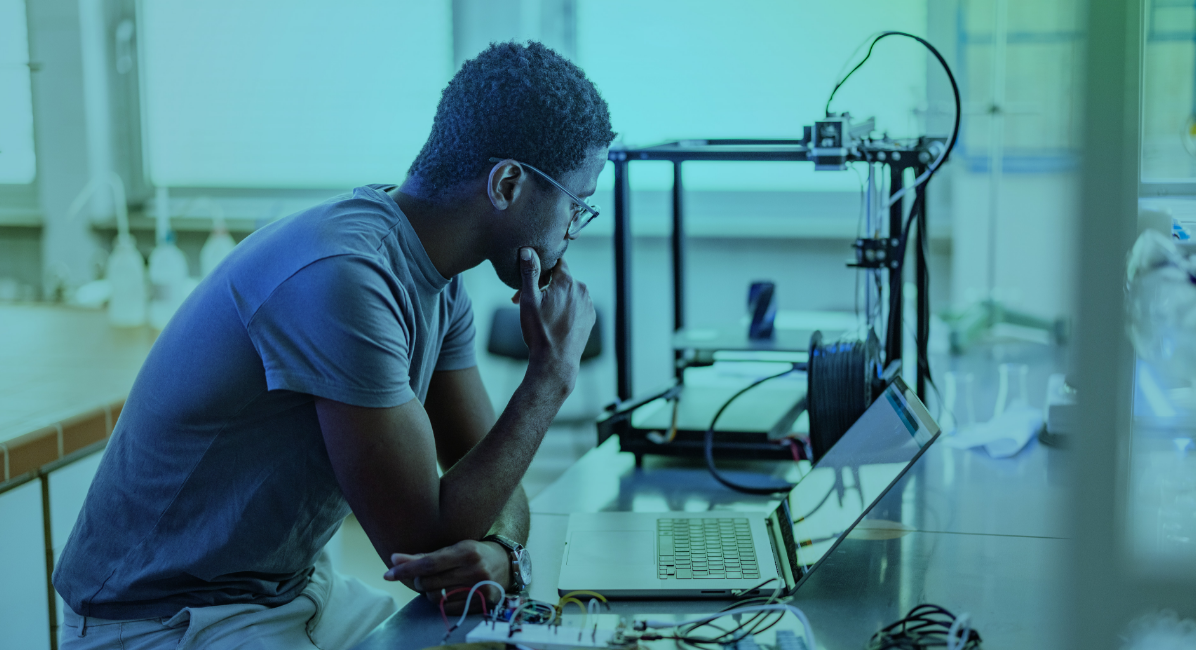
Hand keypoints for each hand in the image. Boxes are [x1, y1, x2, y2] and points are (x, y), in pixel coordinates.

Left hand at [384, 540, 510, 613]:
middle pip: (430, 583)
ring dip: (429, 592)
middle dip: (418, 581)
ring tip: (437, 583)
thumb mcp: (453, 548)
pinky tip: (446, 593)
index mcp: (466, 552)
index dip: (406, 569)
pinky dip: (441, 602)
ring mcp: (479, 589)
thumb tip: (394, 559)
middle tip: (421, 576)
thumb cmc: (474, 553)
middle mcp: (474, 570)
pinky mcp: (481, 604)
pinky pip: (447, 609)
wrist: (506, 564)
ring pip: (436, 598)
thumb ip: (425, 556)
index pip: (428, 564)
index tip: (388, 573)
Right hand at [510, 249, 594, 384]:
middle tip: (525, 301)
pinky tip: (553, 321)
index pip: (556, 261)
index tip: (531, 279)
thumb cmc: (540, 331)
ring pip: (568, 293)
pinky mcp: (590, 317)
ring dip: (555, 298)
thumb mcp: (529, 300)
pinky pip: (576, 305)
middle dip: (544, 286)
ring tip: (540, 314)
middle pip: (561, 279)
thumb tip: (528, 250)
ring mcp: (588, 304)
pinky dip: (565, 308)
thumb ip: (529, 272)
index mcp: (567, 281)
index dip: (541, 267)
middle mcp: (582, 289)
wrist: (556, 362)